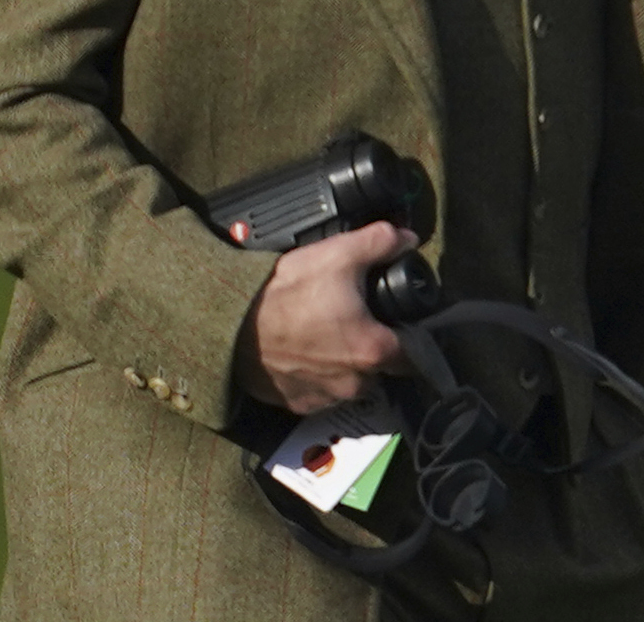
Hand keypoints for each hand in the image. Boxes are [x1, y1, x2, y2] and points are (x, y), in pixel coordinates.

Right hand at [233, 222, 413, 413]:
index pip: (416, 355)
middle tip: (362, 321)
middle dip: (377, 348)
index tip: (404, 321)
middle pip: (383, 370)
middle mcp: (354, 384)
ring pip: (352, 383)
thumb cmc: (287, 293)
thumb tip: (407, 239)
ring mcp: (324, 398)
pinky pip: (321, 392)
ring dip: (348, 364)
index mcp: (373, 351)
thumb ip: (383, 242)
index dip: (414, 336)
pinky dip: (320, 376)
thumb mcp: (340, 253)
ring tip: (331, 335)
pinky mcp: (296, 405)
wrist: (227, 326)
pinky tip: (308, 352)